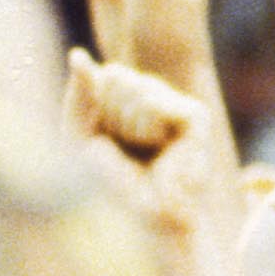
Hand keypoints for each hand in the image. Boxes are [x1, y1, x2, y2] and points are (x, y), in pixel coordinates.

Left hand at [65, 45, 246, 275]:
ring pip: (139, 88)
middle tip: (122, 151)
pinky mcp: (196, 120)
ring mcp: (174, 109)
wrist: (143, 221)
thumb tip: (79, 55)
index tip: (100, 142)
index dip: (95, 106)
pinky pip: (164, 103)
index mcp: (123, 104)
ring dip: (129, 125)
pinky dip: (152, 125)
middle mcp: (151, 102)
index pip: (105, 76)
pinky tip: (158, 147)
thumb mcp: (78, 138)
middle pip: (119, 76)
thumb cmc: (109, 187)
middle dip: (110, 115)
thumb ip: (80, 96)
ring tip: (140, 154)